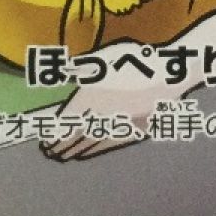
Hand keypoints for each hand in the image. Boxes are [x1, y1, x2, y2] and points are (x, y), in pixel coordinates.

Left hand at [42, 58, 167, 160]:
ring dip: (78, 150)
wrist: (170, 76)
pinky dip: (97, 149)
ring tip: (66, 156)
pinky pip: (110, 144)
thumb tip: (61, 71)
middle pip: (78, 136)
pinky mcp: (135, 132)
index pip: (67, 122)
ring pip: (93, 142)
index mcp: (90, 99)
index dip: (55, 133)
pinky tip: (91, 152)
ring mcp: (118, 126)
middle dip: (63, 145)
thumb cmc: (136, 62)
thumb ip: (80, 68)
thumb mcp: (103, 59)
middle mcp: (101, 117)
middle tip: (51, 154)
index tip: (45, 142)